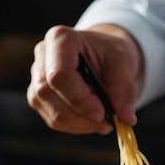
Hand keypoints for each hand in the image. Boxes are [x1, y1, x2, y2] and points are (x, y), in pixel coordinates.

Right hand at [26, 24, 142, 133]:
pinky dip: (76, 126)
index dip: (79, 99)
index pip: (59, 75)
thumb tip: (126, 118)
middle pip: (50, 95)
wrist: (102, 55)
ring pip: (52, 113)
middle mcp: (43, 57)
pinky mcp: (39, 98)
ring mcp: (37, 79)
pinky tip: (92, 120)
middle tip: (107, 121)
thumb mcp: (123, 63)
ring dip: (81, 124)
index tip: (101, 113)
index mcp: (60, 39)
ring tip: (104, 120)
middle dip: (81, 115)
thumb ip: (124, 89)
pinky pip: (54, 121)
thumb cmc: (109, 53)